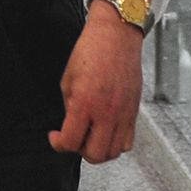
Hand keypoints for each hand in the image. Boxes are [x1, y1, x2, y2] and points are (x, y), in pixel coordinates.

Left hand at [49, 0, 143, 162]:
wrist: (116, 36)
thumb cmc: (91, 51)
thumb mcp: (68, 80)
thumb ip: (69, 107)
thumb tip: (71, 126)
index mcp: (86, 103)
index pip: (71, 142)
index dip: (58, 144)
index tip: (55, 137)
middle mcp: (107, 112)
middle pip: (95, 155)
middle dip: (80, 150)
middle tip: (73, 138)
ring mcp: (124, 114)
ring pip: (114, 152)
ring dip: (99, 149)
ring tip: (89, 136)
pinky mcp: (134, 111)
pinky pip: (128, 141)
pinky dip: (116, 143)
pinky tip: (105, 131)